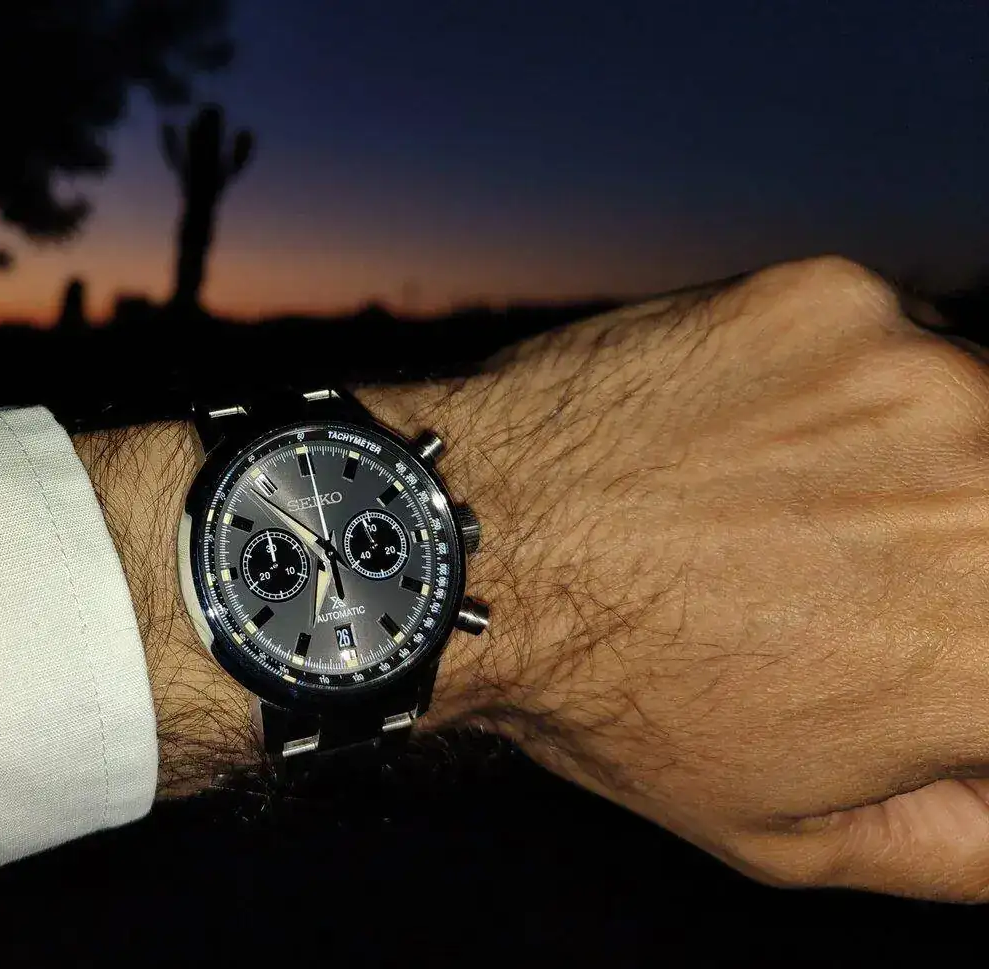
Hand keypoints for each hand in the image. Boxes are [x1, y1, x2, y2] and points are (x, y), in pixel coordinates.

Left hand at [77, 256, 988, 901]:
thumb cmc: (615, 698)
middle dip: (952, 553)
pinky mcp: (837, 301)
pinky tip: (740, 439)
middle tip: (836, 567)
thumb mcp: (792, 835)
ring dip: (916, 464)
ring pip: (975, 417)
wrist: (470, 548)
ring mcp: (921, 378)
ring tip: (779, 507)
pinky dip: (839, 392)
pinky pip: (890, 342)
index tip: (899, 630)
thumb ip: (966, 842)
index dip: (953, 644)